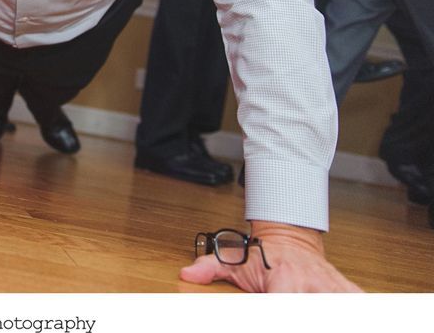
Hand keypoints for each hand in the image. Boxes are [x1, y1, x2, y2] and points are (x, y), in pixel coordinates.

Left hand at [179, 221, 361, 291]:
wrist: (289, 233)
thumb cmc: (263, 252)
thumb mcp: (232, 259)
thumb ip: (210, 268)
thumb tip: (188, 273)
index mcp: (285, 279)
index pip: (286, 305)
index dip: (281, 309)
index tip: (271, 306)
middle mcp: (312, 283)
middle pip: (315, 307)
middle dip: (303, 308)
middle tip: (290, 302)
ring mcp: (332, 287)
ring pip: (342, 303)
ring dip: (332, 306)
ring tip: (311, 300)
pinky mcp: (348, 290)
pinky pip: (358, 300)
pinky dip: (354, 305)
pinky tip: (346, 312)